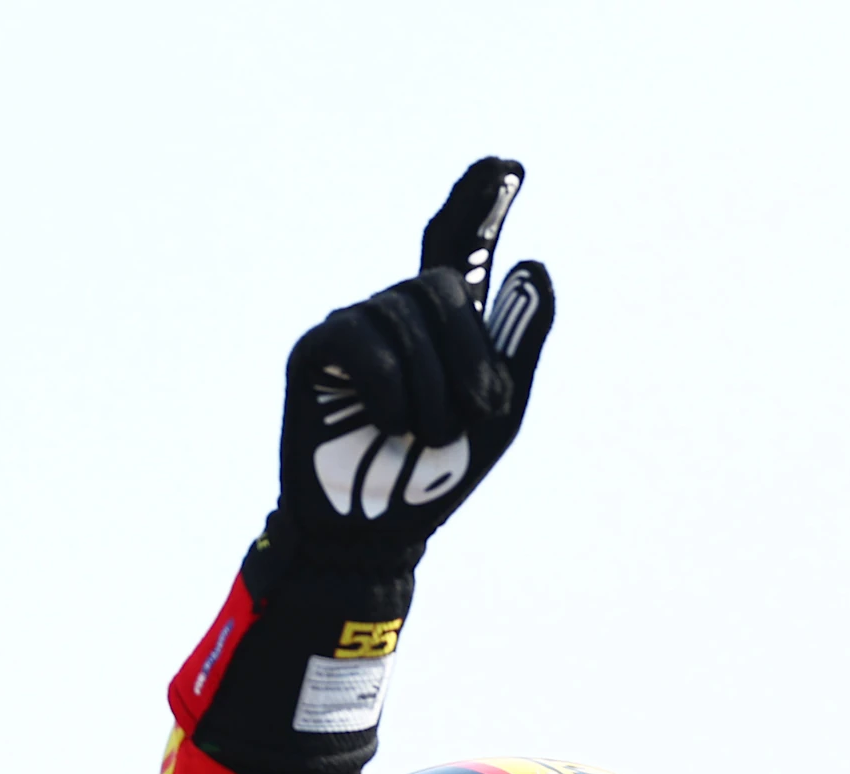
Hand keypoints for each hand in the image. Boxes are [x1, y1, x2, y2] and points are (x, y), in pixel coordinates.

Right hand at [274, 158, 557, 567]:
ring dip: (431, 387)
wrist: (374, 533)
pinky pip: (362, 340)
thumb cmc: (437, 475)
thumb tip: (533, 264)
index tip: (507, 165)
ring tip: (424, 436)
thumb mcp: (500, 413)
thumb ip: (518, 342)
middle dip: (471, 354)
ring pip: (405, 316)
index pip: (461, 247)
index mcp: (445, 324)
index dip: (480, 203)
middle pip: (442, 285)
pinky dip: (388, 385)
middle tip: (478, 416)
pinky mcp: (316, 350)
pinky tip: (386, 420)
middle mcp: (397, 312)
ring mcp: (354, 326)